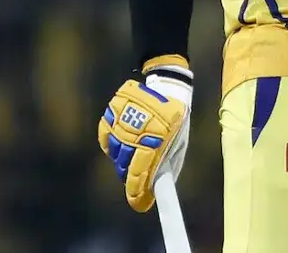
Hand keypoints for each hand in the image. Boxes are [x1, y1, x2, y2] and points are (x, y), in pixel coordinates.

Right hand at [98, 61, 192, 211]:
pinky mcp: (111, 114)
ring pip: (115, 155)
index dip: (138, 193)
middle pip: (126, 167)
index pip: (142, 173)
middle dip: (132, 179)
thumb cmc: (177, 114)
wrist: (166, 83)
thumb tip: (161, 187)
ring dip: (123, 161)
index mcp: (156, 138)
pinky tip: (124, 142)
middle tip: (138, 182)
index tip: (139, 204)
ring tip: (134, 155)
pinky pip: (106, 140)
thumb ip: (172, 163)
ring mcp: (121, 122)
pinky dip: (113, 146)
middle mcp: (136, 132)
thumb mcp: (181, 139)